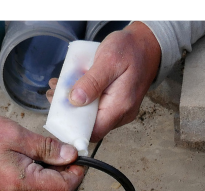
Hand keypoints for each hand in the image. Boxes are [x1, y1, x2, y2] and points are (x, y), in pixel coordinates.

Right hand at [0, 50, 81, 190]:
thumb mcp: (20, 136)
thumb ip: (48, 149)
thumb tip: (71, 156)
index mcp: (22, 183)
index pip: (63, 188)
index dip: (75, 174)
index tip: (77, 156)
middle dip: (63, 174)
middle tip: (62, 150)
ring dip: (49, 175)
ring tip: (43, 152)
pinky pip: (28, 190)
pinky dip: (36, 177)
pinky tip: (29, 159)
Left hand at [45, 22, 160, 142]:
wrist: (148, 44)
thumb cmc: (131, 49)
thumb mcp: (108, 60)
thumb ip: (92, 82)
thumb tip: (75, 101)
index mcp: (120, 107)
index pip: (93, 132)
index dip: (73, 127)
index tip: (58, 111)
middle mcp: (121, 114)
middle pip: (90, 126)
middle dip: (69, 113)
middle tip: (56, 94)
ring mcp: (119, 111)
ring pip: (91, 117)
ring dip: (74, 105)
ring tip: (62, 87)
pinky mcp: (116, 105)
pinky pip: (97, 108)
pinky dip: (83, 99)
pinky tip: (75, 86)